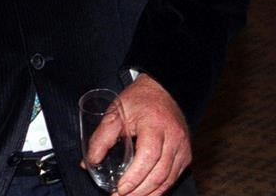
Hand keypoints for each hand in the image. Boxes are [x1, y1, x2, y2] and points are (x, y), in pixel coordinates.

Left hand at [113, 74, 191, 195]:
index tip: (120, 188)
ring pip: (169, 179)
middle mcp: (173, 137)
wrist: (161, 90)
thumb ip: (101, 137)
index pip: (148, 156)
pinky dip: (160, 189)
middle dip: (140, 191)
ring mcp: (183, 147)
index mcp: (155, 124)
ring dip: (150, 194)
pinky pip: (174, 177)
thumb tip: (90, 161)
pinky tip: (146, 193)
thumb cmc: (138, 100)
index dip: (135, 176)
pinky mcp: (186, 154)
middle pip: (160, 173)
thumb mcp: (115, 113)